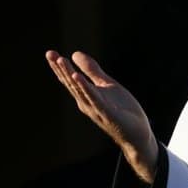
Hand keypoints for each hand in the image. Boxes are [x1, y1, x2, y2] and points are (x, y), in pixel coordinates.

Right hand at [45, 50, 158, 182]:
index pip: (70, 80)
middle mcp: (87, 103)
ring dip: (70, 75)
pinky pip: (95, 99)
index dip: (60, 67)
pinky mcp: (107, 114)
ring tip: (62, 60)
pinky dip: (85, 88)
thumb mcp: (107, 85)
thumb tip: (75, 54)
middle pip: (71, 84)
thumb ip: (93, 71)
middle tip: (50, 54)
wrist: (138, 133)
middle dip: (61, 68)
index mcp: (86, 96)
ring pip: (80, 90)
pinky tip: (78, 77)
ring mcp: (96, 109)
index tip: (50, 53)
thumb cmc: (122, 110)